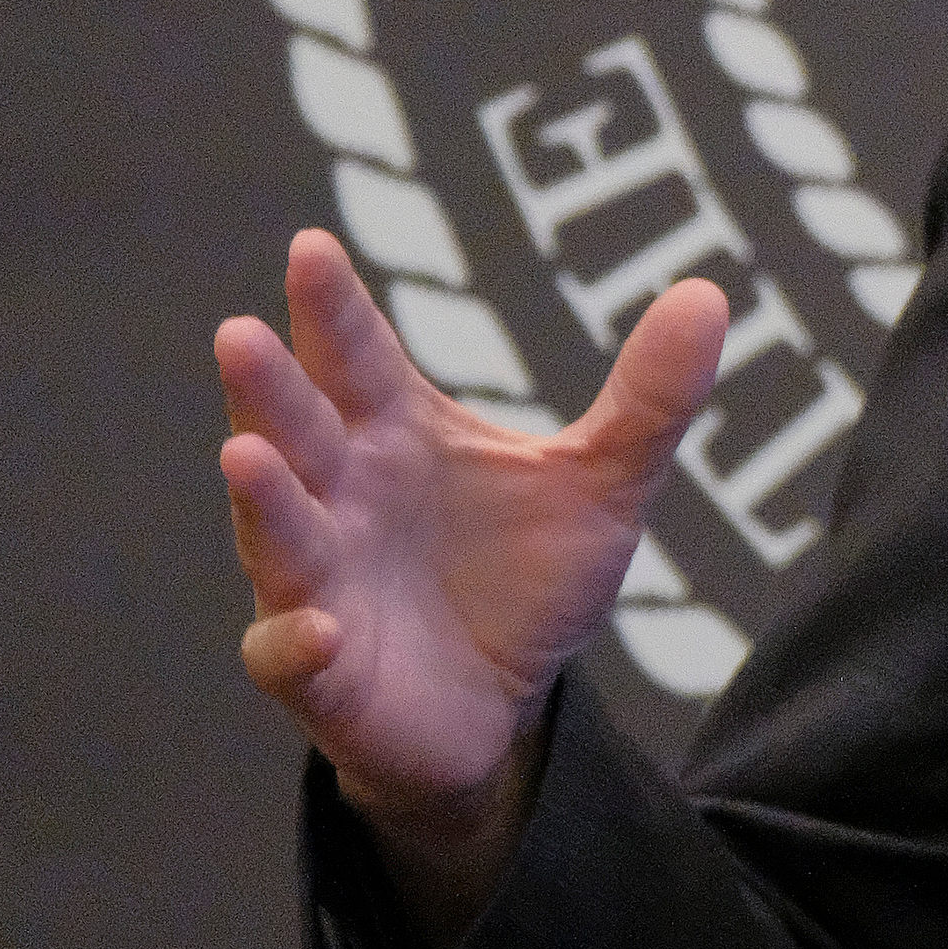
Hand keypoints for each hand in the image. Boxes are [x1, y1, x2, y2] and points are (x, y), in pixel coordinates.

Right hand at [216, 230, 725, 876]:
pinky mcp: (322, 673)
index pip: (358, 359)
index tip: (312, 247)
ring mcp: (320, 583)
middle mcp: (342, 497)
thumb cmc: (526, 575)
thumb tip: (707, 294)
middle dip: (267, 387)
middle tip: (240, 334)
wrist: (506, 701)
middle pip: (296, 431)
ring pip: (278, 533)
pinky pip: (291, 654)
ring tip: (245, 456)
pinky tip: (319, 629)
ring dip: (263, 499)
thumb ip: (649, 398)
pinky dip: (297, 642)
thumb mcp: (602, 483)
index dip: (333, 309)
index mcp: (397, 433)